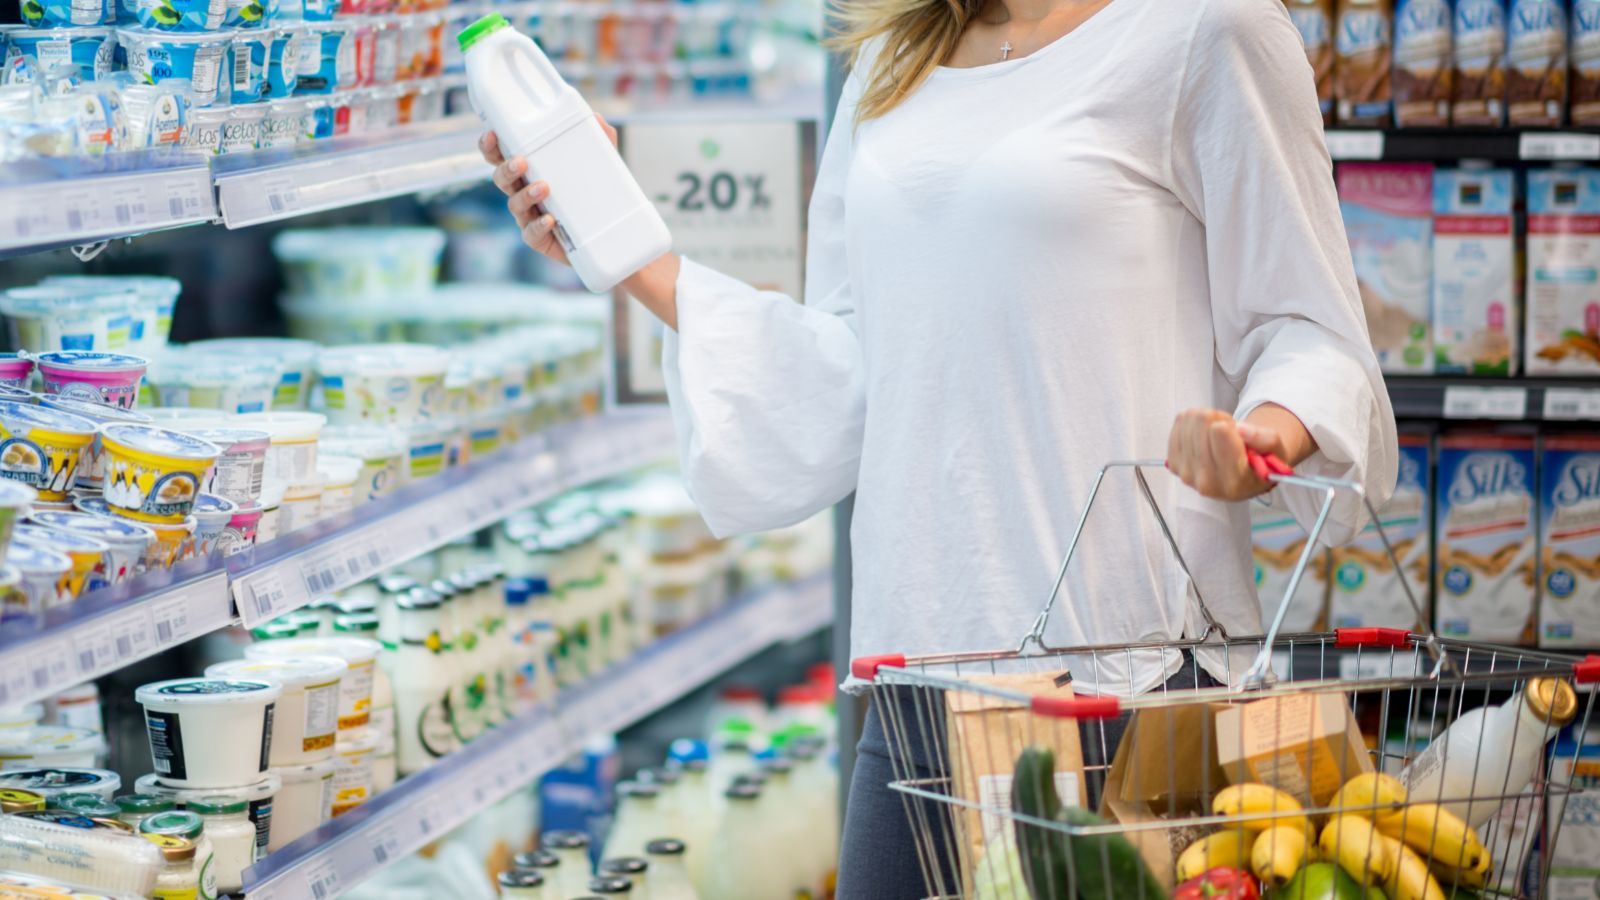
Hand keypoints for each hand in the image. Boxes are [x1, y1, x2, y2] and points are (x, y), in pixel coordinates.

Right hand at [479, 115, 617, 263]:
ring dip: (526, 195)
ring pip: (515, 205)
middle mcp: (523, 192)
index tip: (492, 134)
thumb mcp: (600, 163)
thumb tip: (598, 119)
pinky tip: (549, 219)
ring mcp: (529, 216)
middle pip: (501, 178)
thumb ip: (600, 139)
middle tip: (520, 161)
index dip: (491, 146)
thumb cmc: (593, 192)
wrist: (608, 234)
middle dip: (506, 169)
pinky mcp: (540, 238)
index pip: (502, 155)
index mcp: (529, 170)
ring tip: (543, 188)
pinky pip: (531, 234)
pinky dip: (538, 226)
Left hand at [1166, 406, 1310, 500]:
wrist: (1242, 476)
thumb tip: (1240, 429)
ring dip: (1207, 420)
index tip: (1239, 434)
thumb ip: (1265, 440)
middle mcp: (1206, 482)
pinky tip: (1205, 435)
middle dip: (1220, 419)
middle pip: (1203, 422)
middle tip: (1230, 434)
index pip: (1219, 432)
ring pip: (1190, 419)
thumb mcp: (1277, 452)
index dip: (1231, 425)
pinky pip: (1179, 423)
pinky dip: (1193, 422)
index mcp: (1234, 482)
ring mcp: (1186, 474)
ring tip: (1219, 435)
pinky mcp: (1174, 463)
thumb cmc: (1261, 462)